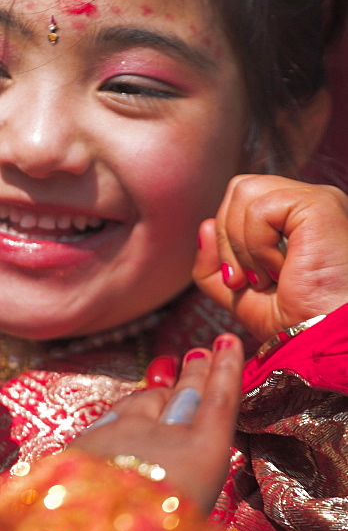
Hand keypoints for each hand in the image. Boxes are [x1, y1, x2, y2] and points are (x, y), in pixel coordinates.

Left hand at [72, 335, 243, 512]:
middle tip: (202, 354)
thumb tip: (186, 465)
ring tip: (168, 383)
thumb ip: (189, 483)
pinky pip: (113, 418)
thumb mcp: (190, 519)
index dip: (225, 370)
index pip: (219, 401)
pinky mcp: (88, 438)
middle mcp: (164, 434)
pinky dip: (125, 418)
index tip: (227, 344)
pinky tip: (126, 423)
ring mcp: (123, 430)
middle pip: (183, 392)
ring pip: (143, 401)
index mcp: (201, 458)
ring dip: (158, 393)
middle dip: (194, 372)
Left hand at [193, 174, 347, 342]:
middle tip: (246, 281)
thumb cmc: (299, 324)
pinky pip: (260, 208)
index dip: (226, 238)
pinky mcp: (320, 204)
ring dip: (241, 244)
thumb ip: (215, 265)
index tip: (239, 282)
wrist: (325, 341)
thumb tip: (204, 226)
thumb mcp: (241, 297)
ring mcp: (316, 200)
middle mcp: (309, 203)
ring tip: (265, 277)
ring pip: (244, 191)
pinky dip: (257, 245)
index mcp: (295, 219)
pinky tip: (281, 271)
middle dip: (227, 239)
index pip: (242, 201)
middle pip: (239, 189)